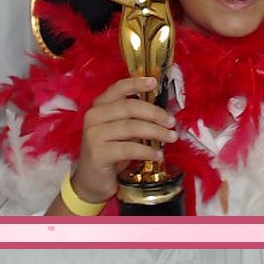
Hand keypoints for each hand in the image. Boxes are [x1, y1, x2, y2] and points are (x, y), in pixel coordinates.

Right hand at [69, 77, 176, 202]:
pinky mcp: (98, 153)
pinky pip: (129, 148)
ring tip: (171, 138)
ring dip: (156, 132)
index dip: (136, 83)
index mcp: (99, 106)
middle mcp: (93, 117)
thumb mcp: (122, 132)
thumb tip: (164, 113)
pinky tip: (158, 155)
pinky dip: (148, 151)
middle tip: (172, 122)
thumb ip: (136, 119)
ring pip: (132, 127)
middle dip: (155, 114)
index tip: (154, 82)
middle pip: (130, 107)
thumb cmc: (111, 152)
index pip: (118, 89)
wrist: (92, 181)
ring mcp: (93, 135)